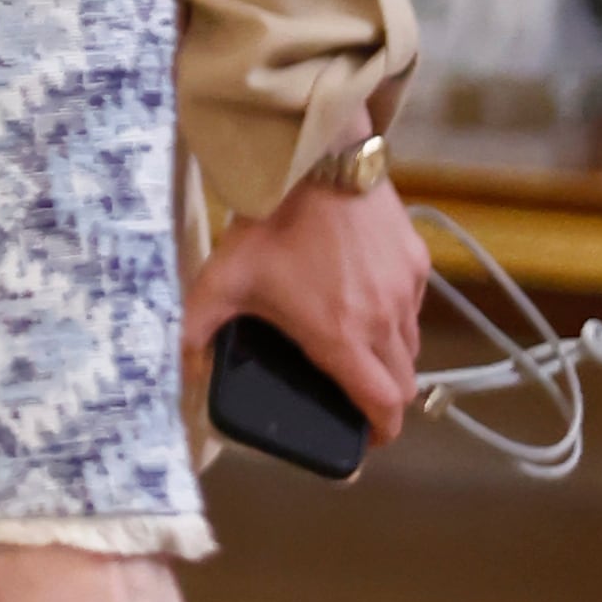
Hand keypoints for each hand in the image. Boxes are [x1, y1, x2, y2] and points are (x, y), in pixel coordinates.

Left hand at [184, 171, 428, 440]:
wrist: (318, 160)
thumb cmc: (269, 225)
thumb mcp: (221, 280)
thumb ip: (197, 330)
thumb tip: (183, 369)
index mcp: (341, 337)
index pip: (383, 404)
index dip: (381, 432)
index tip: (367, 440)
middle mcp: (384, 319)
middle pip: (404, 382)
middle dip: (385, 400)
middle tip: (359, 401)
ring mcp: (406, 289)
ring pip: (411, 344)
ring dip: (391, 358)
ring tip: (360, 353)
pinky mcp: (417, 260)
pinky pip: (414, 305)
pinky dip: (397, 317)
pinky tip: (367, 302)